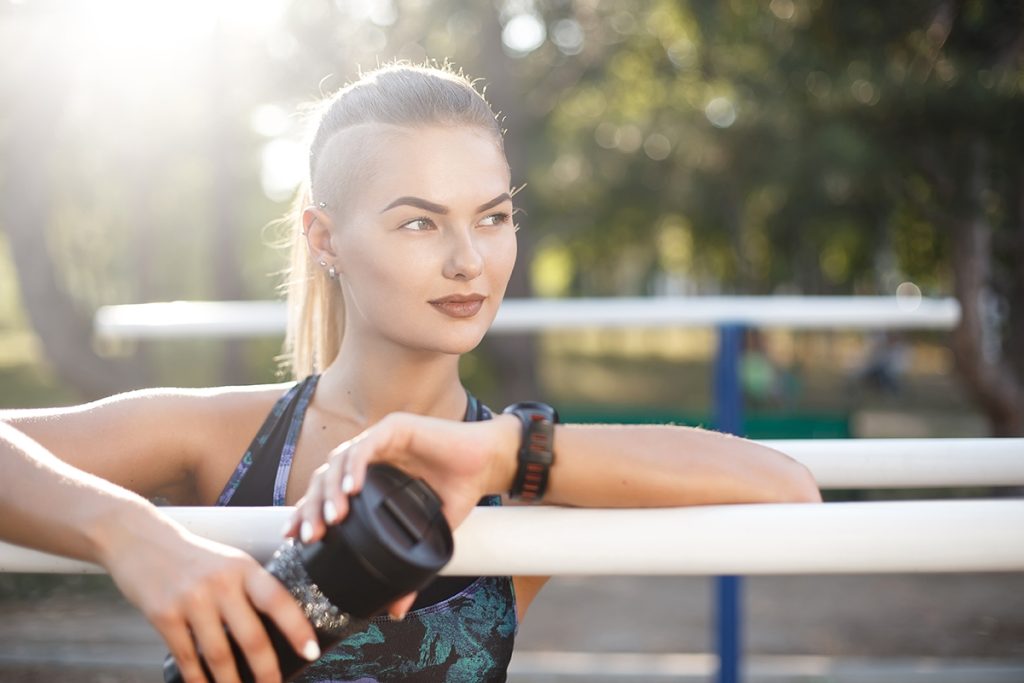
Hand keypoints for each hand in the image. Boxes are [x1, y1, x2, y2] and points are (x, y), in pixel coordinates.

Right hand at [101, 523, 318, 682]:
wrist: (139, 540)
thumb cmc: (191, 556)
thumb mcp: (227, 562)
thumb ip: (248, 589)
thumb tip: (274, 629)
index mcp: (243, 568)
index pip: (278, 600)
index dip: (297, 628)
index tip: (311, 651)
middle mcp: (220, 583)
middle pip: (251, 637)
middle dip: (267, 671)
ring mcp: (191, 600)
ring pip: (219, 655)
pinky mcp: (164, 616)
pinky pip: (187, 657)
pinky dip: (198, 679)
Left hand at [282, 412, 518, 617]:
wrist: (487, 464)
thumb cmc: (457, 490)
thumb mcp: (428, 534)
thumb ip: (408, 568)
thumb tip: (396, 609)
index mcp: (369, 478)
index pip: (327, 493)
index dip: (308, 512)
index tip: (295, 538)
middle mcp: (369, 456)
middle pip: (326, 478)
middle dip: (313, 507)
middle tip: (310, 535)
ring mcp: (380, 440)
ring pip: (341, 461)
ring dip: (332, 489)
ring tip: (333, 517)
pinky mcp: (395, 427)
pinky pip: (367, 446)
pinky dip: (356, 467)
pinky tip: (353, 489)